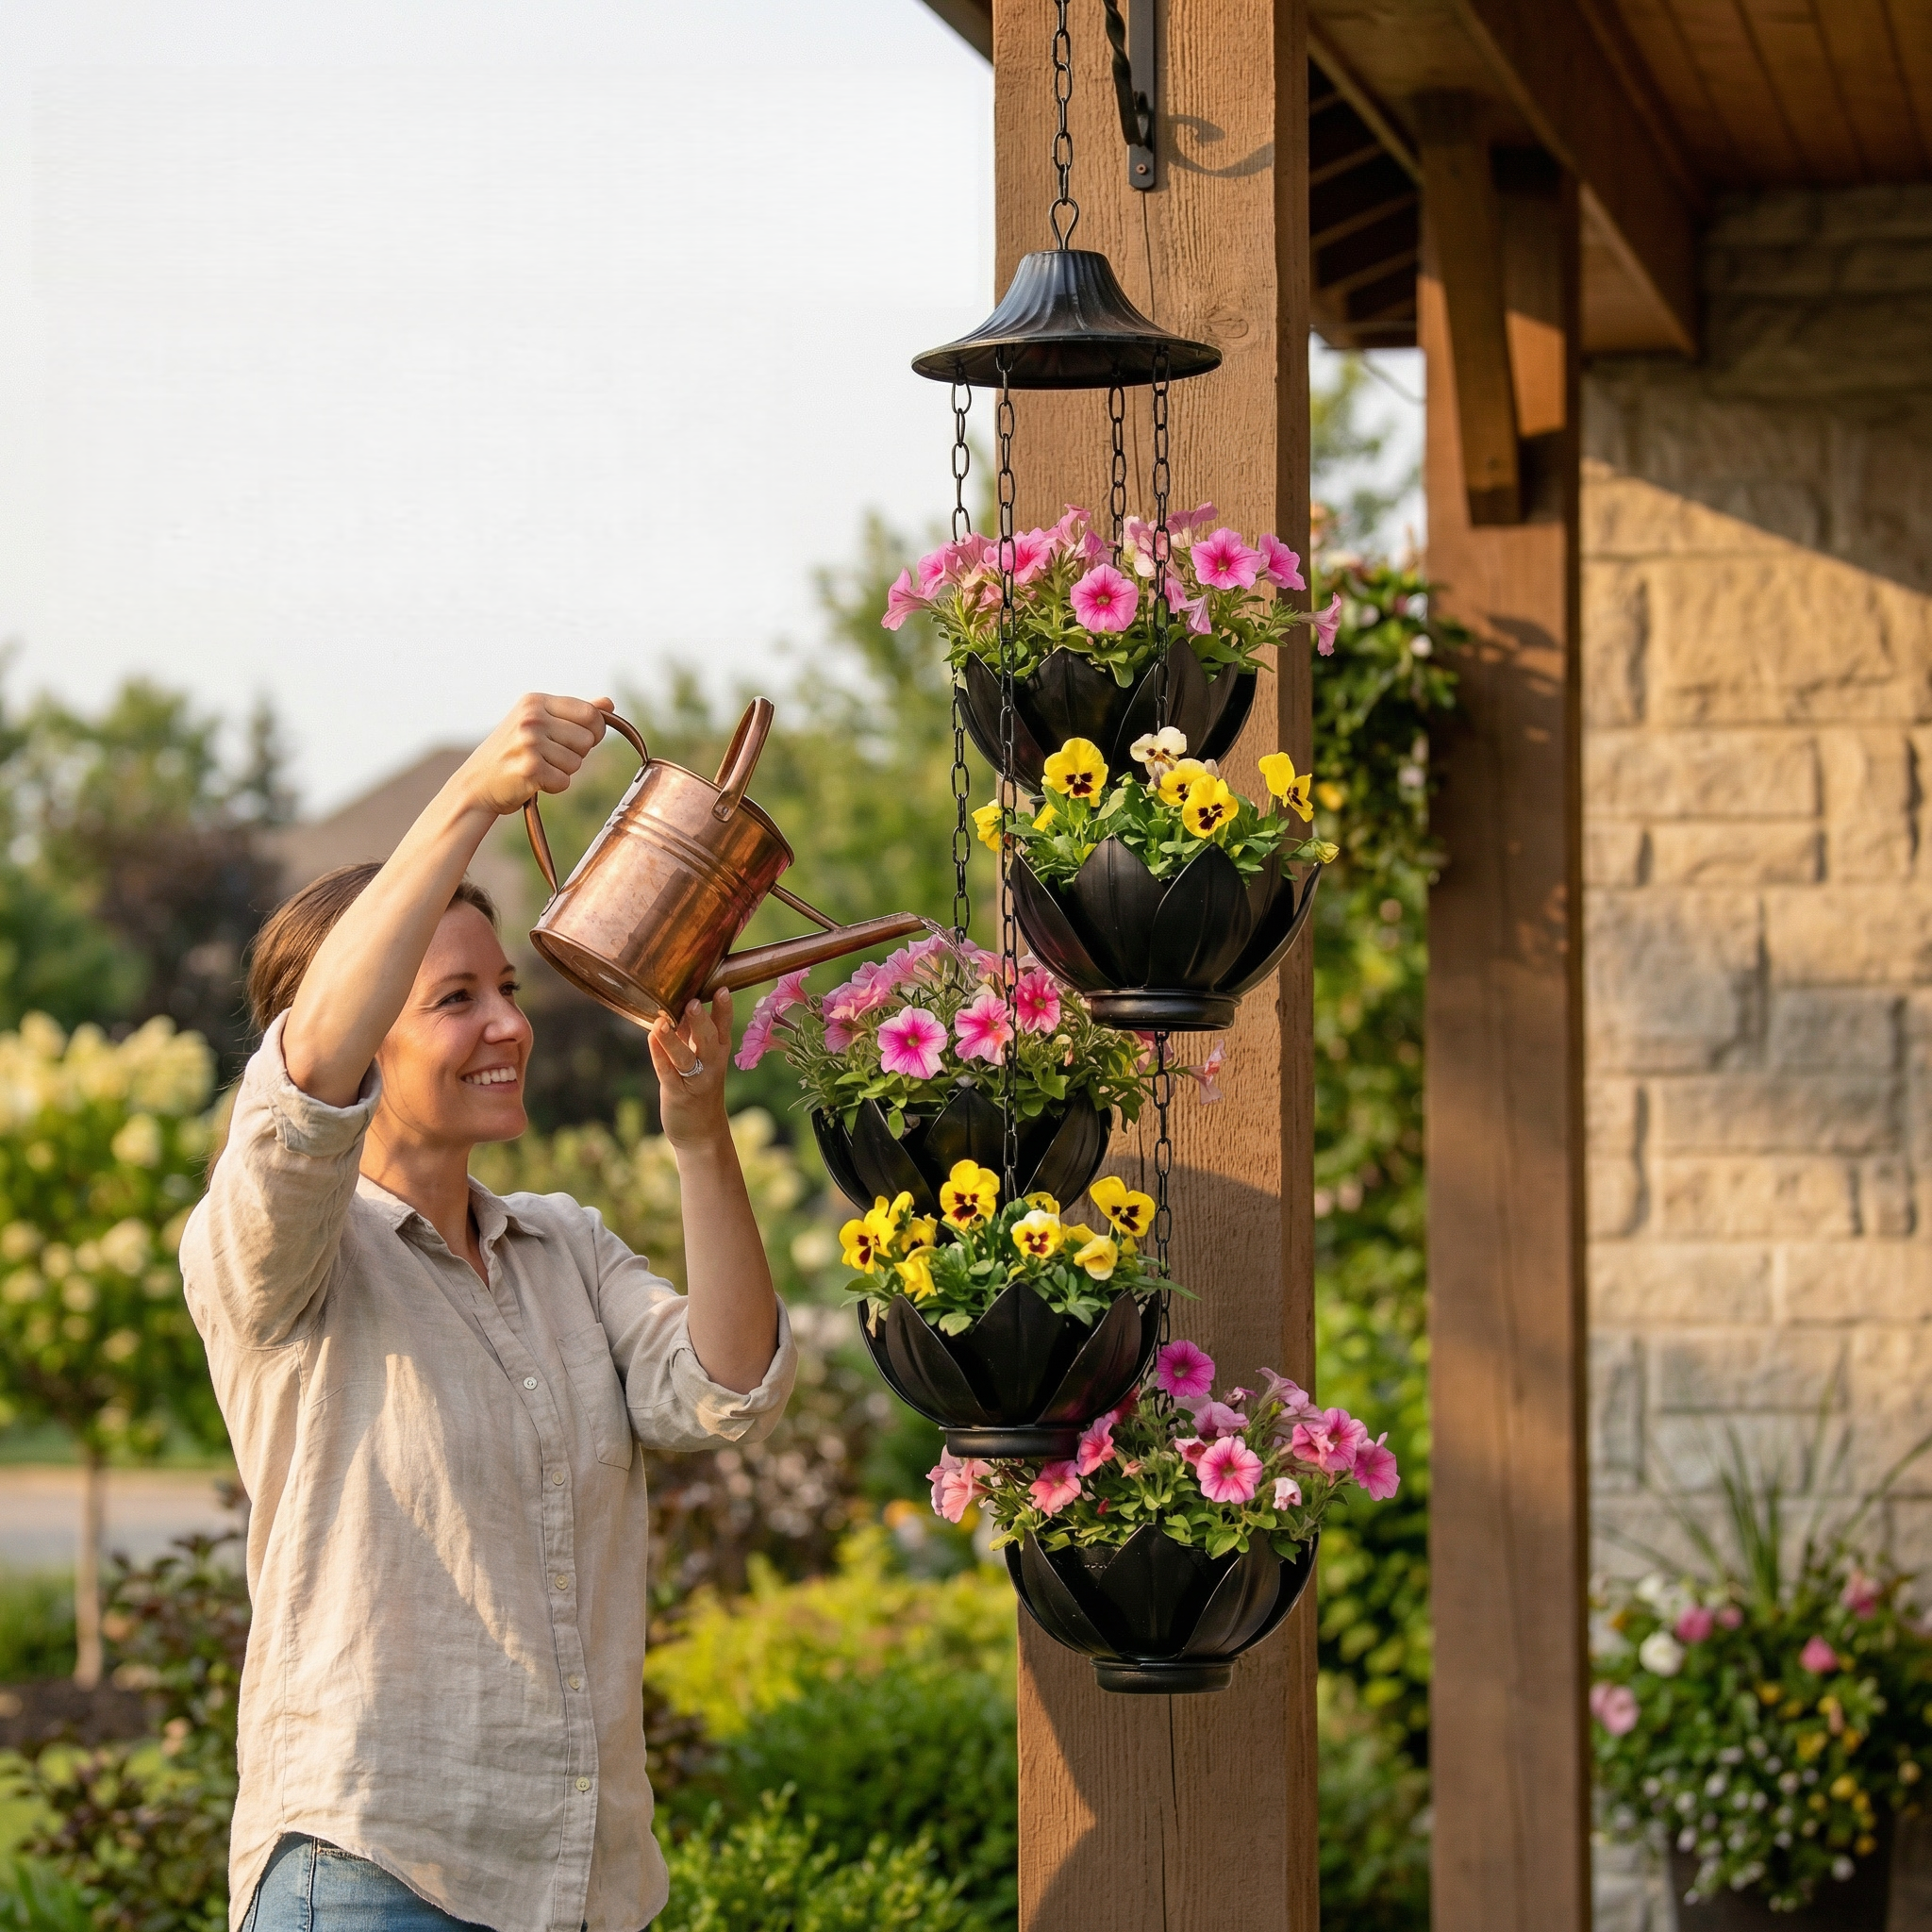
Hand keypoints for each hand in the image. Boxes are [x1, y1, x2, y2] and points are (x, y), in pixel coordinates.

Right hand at [459, 693, 613, 817]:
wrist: (476, 783)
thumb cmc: (512, 752)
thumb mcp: (539, 723)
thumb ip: (574, 713)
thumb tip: (609, 703)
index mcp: (535, 702)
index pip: (590, 713)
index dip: (595, 731)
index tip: (578, 739)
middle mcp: (531, 718)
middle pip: (588, 739)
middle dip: (576, 753)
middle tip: (549, 756)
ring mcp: (529, 742)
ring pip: (577, 762)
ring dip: (562, 771)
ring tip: (538, 767)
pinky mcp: (529, 768)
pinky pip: (564, 781)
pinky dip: (553, 786)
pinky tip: (533, 781)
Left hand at [649, 993, 732, 1148]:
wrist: (702, 1132)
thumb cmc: (698, 1087)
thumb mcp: (702, 1058)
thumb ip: (692, 1033)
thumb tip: (679, 1002)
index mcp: (719, 1053)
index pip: (724, 1027)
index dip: (724, 1009)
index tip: (721, 988)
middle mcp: (712, 1065)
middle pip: (708, 1039)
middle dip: (701, 1021)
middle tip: (694, 1002)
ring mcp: (695, 1080)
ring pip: (685, 1057)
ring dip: (674, 1039)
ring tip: (662, 1021)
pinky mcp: (677, 1093)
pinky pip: (666, 1072)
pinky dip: (658, 1054)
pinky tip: (651, 1037)